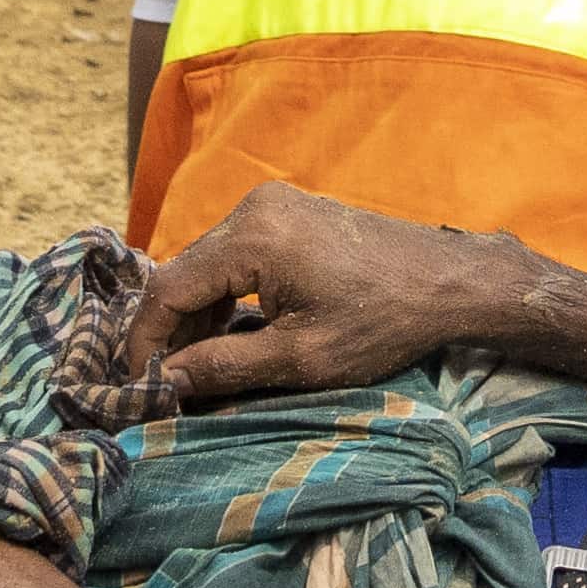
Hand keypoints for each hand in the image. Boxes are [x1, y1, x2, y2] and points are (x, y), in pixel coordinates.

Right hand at [119, 188, 534, 418]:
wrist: (450, 282)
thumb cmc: (384, 322)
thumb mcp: (300, 358)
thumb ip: (224, 366)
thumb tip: (165, 381)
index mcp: (253, 236)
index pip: (168, 287)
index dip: (145, 339)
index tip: (137, 383)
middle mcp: (255, 207)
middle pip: (184, 271)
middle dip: (170, 330)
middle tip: (165, 383)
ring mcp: (273, 204)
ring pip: (207, 263)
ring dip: (197, 314)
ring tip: (197, 367)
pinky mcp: (289, 212)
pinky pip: (235, 254)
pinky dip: (225, 294)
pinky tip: (232, 334)